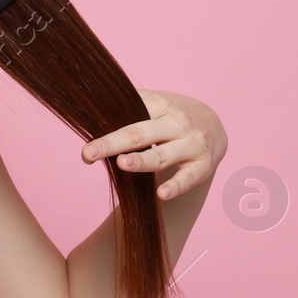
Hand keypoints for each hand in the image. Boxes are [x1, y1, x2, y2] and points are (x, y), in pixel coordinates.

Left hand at [79, 89, 226, 200]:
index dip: (104, 129)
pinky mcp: (203, 165)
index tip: (83, 145)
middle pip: (139, 134)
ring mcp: (191, 144)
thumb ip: (128, 106)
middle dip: (112, 143)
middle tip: (88, 153)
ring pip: (163, 156)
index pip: (128, 115)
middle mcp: (176, 123)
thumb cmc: (172, 115)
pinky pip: (188, 178)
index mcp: (160, 105)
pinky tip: (161, 194)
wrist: (214, 123)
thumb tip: (89, 108)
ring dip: (142, 161)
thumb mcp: (156, 103)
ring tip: (122, 163)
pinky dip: (176, 186)